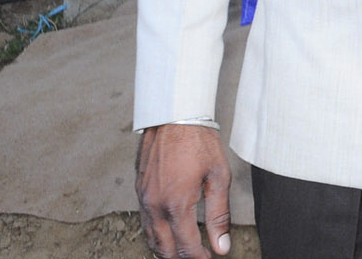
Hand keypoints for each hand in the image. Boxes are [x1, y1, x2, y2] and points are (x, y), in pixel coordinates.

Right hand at [136, 124, 232, 257]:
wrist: (173, 117)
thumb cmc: (199, 142)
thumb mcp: (218, 177)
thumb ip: (220, 215)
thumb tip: (222, 245)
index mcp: (176, 205)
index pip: (186, 247)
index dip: (200, 258)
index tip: (212, 258)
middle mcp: (155, 206)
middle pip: (165, 249)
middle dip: (182, 258)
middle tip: (199, 256)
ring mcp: (143, 200)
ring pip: (151, 239)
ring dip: (167, 250)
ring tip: (186, 252)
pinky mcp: (139, 192)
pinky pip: (145, 223)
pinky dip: (156, 235)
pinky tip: (169, 233)